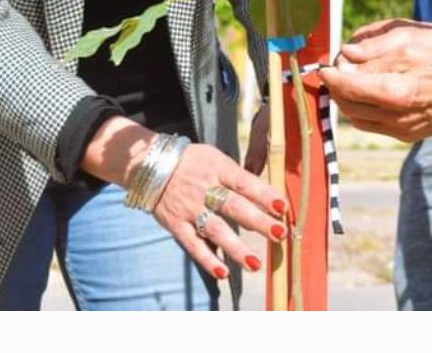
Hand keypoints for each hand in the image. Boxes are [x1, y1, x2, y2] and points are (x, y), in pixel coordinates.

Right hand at [148, 134, 288, 282]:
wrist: (149, 162)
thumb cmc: (192, 162)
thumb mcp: (214, 158)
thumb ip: (237, 178)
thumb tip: (266, 203)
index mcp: (216, 167)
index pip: (243, 181)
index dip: (263, 193)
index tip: (282, 207)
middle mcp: (203, 187)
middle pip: (233, 205)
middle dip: (257, 221)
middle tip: (279, 234)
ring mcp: (189, 207)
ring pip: (215, 228)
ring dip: (236, 247)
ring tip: (256, 264)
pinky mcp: (176, 224)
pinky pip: (193, 244)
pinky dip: (207, 259)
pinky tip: (223, 273)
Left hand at [315, 17, 431, 142]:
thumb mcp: (407, 38)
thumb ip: (372, 48)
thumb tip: (346, 54)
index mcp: (396, 93)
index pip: (348, 89)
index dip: (331, 76)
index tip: (323, 66)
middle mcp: (398, 118)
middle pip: (349, 107)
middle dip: (337, 88)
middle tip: (336, 69)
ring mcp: (404, 130)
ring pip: (360, 119)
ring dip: (349, 101)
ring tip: (351, 79)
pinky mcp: (410, 134)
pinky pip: (376, 125)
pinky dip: (364, 110)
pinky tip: (368, 92)